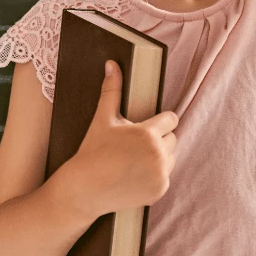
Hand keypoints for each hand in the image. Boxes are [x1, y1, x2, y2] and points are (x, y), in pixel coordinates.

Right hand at [69, 60, 179, 216]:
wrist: (83, 190)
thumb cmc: (92, 151)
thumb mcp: (102, 119)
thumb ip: (112, 90)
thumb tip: (111, 64)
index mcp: (148, 134)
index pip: (171, 119)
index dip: (159, 121)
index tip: (147, 126)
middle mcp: (158, 154)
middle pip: (172, 138)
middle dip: (158, 139)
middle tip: (136, 145)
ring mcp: (160, 175)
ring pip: (171, 158)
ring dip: (159, 157)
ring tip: (135, 159)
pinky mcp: (159, 191)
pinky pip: (166, 177)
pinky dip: (155, 176)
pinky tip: (136, 175)